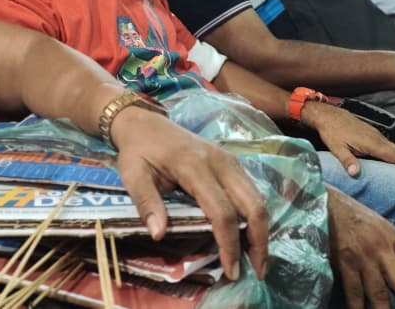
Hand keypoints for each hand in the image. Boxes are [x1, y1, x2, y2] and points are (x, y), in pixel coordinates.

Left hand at [110, 104, 267, 281]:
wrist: (145, 122)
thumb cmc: (138, 150)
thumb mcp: (132, 175)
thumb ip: (146, 202)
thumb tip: (158, 234)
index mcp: (195, 166)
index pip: (222, 211)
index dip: (229, 244)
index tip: (231, 271)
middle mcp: (220, 162)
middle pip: (252, 205)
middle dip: (259, 241)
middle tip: (257, 271)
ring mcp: (229, 160)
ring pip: (257, 198)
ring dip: (261, 229)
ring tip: (256, 258)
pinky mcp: (231, 161)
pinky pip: (252, 190)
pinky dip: (255, 214)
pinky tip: (249, 234)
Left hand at [300, 101, 394, 176]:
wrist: (327, 114)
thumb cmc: (331, 132)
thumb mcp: (336, 148)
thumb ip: (347, 160)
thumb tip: (355, 173)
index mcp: (371, 143)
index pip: (394, 155)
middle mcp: (376, 137)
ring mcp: (374, 134)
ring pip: (393, 147)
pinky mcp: (370, 133)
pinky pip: (387, 144)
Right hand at [327, 186, 394, 308]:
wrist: (322, 202)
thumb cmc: (351, 214)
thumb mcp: (378, 224)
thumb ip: (392, 245)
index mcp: (391, 236)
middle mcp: (380, 248)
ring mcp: (361, 257)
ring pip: (379, 294)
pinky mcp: (343, 263)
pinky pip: (354, 292)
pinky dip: (358, 307)